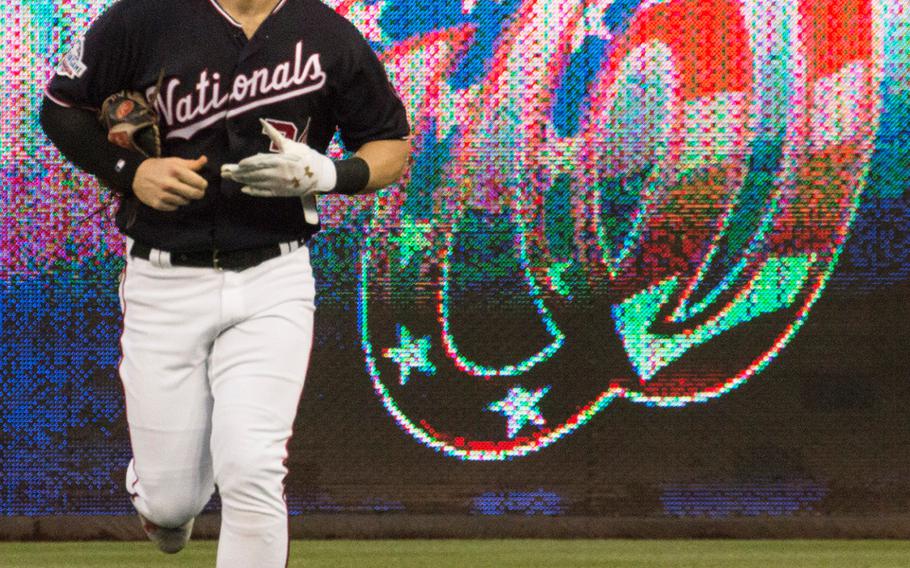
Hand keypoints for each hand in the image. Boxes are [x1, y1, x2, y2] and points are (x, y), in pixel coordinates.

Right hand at [132, 156, 207, 210]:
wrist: (136, 174)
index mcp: (175, 170)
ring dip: (186, 198)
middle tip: (196, 191)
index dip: (203, 184)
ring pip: (185, 202)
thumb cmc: (160, 167)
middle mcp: (169, 183)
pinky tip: (171, 197)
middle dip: (198, 193)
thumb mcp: (175, 162)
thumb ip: (192, 164)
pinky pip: (175, 208)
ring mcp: (162, 194)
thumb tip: (205, 159)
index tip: (201, 184)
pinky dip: (175, 204)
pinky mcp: (157, 203)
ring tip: (180, 192)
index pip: (200, 183)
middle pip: (195, 194)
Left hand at [220, 119, 336, 196]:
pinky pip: (264, 193)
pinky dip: (254, 191)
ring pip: (257, 183)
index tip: (238, 164)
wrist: (321, 175)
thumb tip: (263, 122)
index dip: (248, 164)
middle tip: (226, 172)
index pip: (260, 162)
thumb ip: (275, 135)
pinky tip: (244, 189)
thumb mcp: (291, 145)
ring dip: (243, 181)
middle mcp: (278, 174)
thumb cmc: (307, 157)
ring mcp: (279, 185)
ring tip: (232, 178)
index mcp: (281, 161)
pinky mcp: (281, 192)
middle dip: (239, 173)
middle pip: (255, 173)